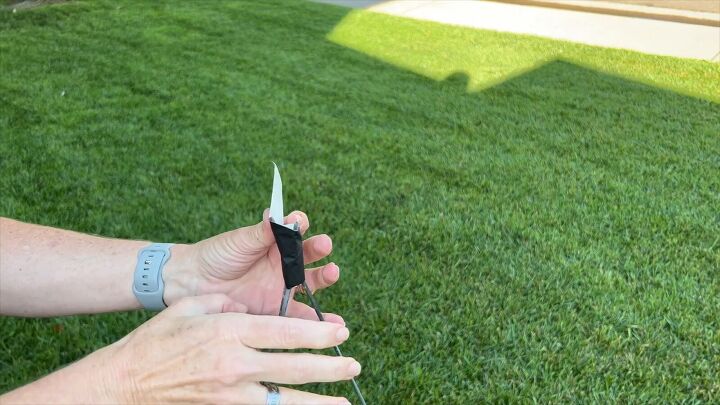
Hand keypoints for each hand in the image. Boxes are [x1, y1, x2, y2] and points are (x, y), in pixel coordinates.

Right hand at [108, 294, 358, 403]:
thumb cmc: (154, 341)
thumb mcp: (189, 308)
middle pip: (292, 367)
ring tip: (344, 403)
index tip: (340, 334)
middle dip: (328, 367)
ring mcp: (229, 393)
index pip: (283, 332)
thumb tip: (246, 306)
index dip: (316, 334)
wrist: (124, 382)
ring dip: (317, 402)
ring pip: (284, 400)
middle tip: (353, 366)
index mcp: (228, 331)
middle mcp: (234, 364)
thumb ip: (224, 303)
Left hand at [164, 210, 343, 322]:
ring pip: (310, 283)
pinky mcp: (277, 311)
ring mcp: (282, 288)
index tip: (300, 221)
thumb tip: (279, 215)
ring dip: (325, 277)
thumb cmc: (216, 255)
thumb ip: (261, 232)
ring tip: (333, 272)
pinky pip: (300, 317)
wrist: (193, 284)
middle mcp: (283, 265)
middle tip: (324, 244)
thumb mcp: (239, 241)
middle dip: (318, 248)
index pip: (295, 231)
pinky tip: (332, 321)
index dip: (300, 225)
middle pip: (309, 255)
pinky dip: (317, 321)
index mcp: (275, 243)